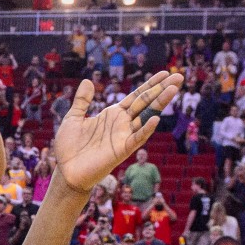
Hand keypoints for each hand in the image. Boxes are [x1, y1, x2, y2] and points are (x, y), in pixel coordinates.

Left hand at [52, 71, 182, 192]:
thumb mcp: (73, 118)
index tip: (164, 73)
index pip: (136, 96)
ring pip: (146, 117)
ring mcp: (123, 136)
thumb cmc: (69, 147)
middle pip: (146, 103)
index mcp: (112, 114)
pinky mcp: (121, 150)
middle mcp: (122, 124)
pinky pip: (136, 139)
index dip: (150, 85)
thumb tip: (88, 81)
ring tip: (173, 89)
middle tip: (179, 76)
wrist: (66, 171)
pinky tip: (155, 118)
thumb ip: (82, 101)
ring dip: (159, 103)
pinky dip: (145, 129)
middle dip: (161, 89)